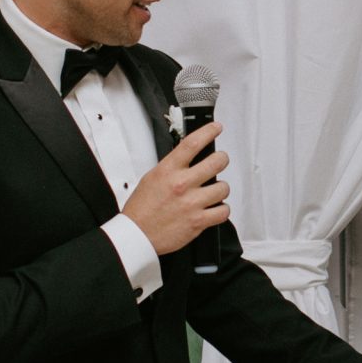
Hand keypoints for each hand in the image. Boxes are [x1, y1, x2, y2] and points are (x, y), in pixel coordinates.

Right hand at [123, 122, 229, 255]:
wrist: (138, 234)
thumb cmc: (142, 209)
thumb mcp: (152, 178)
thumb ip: (172, 167)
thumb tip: (188, 158)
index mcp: (168, 171)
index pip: (192, 143)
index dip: (208, 132)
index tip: (216, 128)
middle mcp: (182, 185)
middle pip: (216, 162)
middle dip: (222, 159)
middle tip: (219, 161)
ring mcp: (192, 203)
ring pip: (223, 188)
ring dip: (221, 188)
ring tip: (213, 191)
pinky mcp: (198, 221)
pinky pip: (223, 211)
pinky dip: (221, 210)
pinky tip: (215, 208)